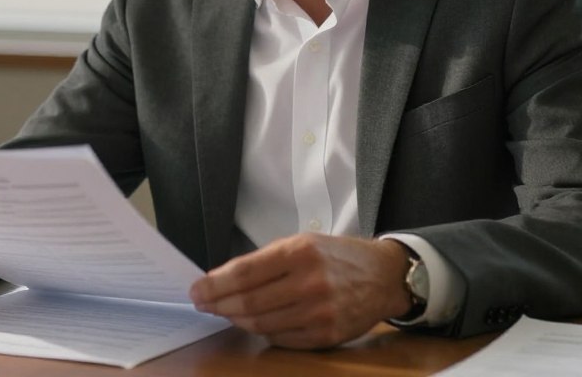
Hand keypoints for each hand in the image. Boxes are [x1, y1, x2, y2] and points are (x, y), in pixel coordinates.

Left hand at [189, 233, 410, 348]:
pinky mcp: (326, 335)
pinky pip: (281, 339)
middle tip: (203, 303)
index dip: (214, 284)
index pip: (244, 272)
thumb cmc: (337, 256)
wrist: (384, 276)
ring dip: (237, 320)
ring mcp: (319, 312)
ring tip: (226, 312)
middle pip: (248, 302)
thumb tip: (222, 280)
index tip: (197, 289)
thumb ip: (264, 261)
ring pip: (261, 324)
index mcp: (300, 252)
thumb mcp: (302, 242)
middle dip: (218, 304)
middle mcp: (310, 282)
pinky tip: (256, 323)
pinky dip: (263, 332)